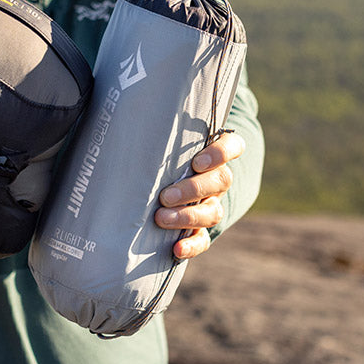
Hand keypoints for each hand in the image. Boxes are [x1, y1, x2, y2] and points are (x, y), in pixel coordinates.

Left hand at [155, 131, 245, 259]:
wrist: (155, 183)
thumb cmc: (156, 153)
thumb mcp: (160, 141)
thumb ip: (155, 132)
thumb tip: (130, 114)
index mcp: (213, 153)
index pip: (233, 146)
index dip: (221, 154)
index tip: (197, 162)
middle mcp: (216, 178)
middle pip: (220, 181)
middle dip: (193, 189)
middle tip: (166, 195)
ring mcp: (211, 204)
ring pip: (213, 211)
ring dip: (188, 216)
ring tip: (161, 217)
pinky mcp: (200, 228)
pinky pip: (203, 239)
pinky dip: (191, 245)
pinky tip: (176, 249)